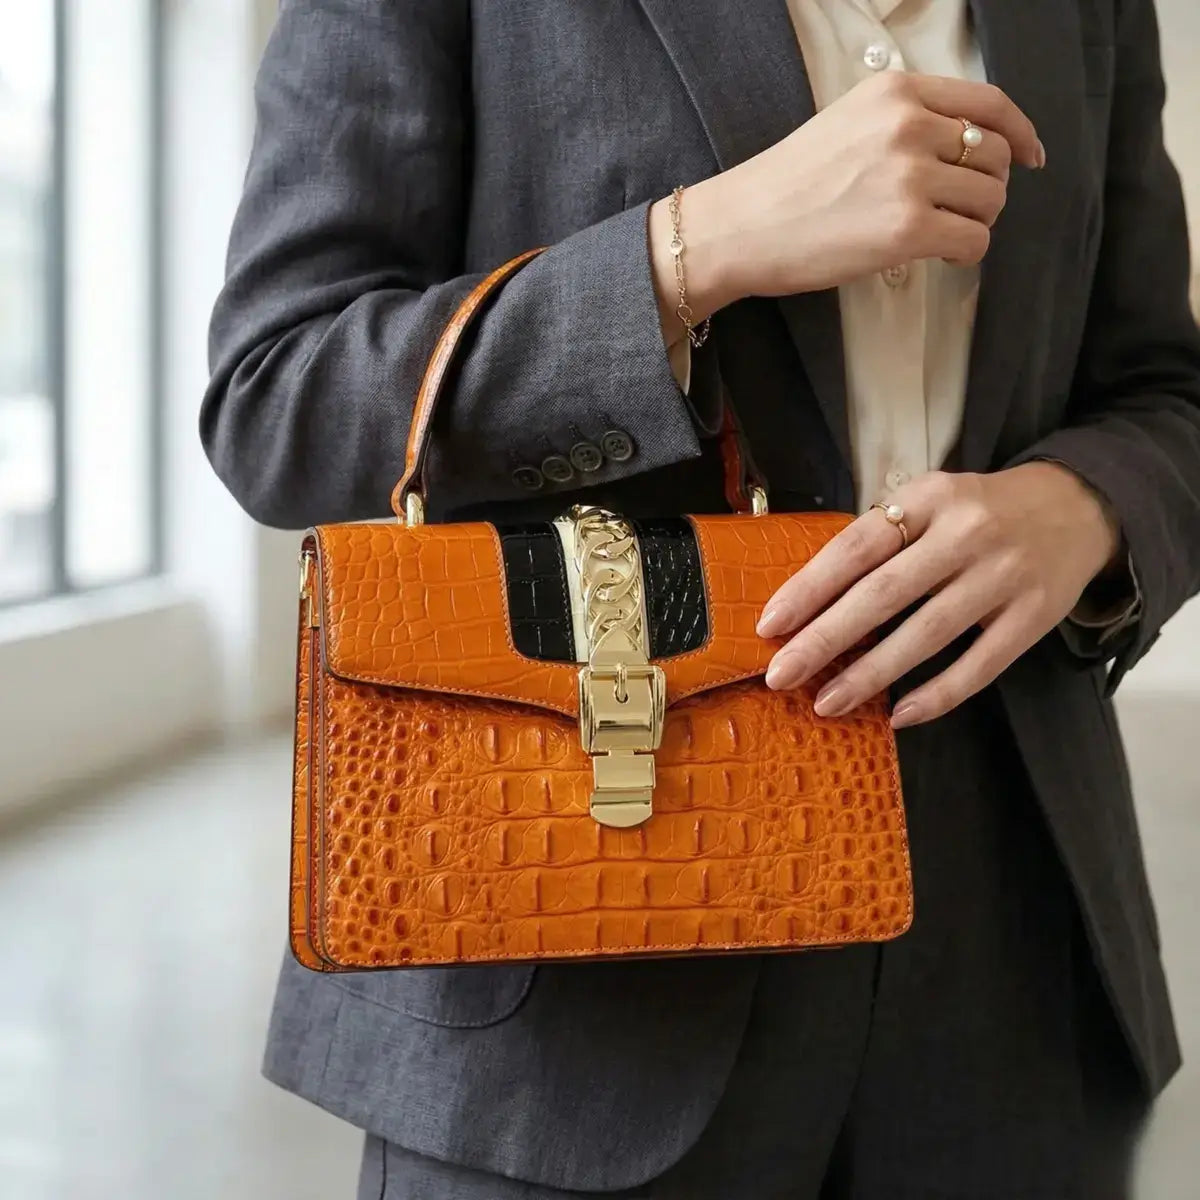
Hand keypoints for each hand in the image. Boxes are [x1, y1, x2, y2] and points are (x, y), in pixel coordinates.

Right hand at [649, 72, 1043, 338]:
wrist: (740, 227)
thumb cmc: (785, 187)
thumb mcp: (847, 125)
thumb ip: (904, 124)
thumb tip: (965, 149)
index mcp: (895, 93)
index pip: (988, 102)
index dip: (1021, 132)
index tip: (1032, 156)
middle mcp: (909, 125)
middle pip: (995, 155)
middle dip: (987, 188)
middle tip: (959, 212)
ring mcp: (910, 176)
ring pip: (990, 200)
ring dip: (975, 222)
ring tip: (940, 235)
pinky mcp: (908, 228)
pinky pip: (973, 240)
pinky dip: (965, 252)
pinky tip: (938, 255)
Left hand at [756, 463, 1121, 728]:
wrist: (1078, 508)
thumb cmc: (979, 512)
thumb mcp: (929, 502)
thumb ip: (881, 540)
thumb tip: (808, 600)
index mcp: (929, 499)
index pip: (857, 547)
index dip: (810, 588)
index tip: (770, 625)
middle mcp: (966, 534)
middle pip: (883, 594)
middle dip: (825, 639)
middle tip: (781, 675)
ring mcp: (1004, 577)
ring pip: (926, 634)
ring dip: (870, 674)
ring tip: (826, 702)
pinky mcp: (1034, 618)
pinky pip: (979, 666)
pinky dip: (938, 695)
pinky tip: (899, 716)